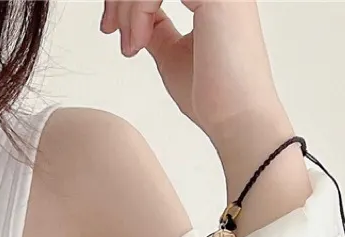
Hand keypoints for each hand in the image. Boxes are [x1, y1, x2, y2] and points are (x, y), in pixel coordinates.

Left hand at [100, 0, 287, 149]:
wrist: (235, 118)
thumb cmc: (212, 95)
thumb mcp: (171, 53)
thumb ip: (156, 28)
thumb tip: (139, 16)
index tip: (111, 27)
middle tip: (109, 28)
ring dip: (129, 7)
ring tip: (129, 43)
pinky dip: (138, 12)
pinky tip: (138, 43)